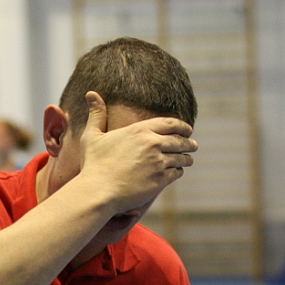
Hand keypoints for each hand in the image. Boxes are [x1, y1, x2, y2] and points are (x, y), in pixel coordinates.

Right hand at [78, 91, 197, 215]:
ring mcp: (158, 162)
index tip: (188, 129)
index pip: (169, 123)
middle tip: (193, 145)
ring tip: (188, 160)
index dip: (182, 126)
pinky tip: (178, 172)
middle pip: (179, 140)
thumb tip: (91, 93)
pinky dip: (178, 171)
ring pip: (180, 157)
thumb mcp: (92, 136)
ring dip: (186, 158)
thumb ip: (96, 114)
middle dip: (189, 143)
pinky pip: (176, 173)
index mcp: (140, 130)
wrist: (99, 191)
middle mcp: (152, 143)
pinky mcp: (160, 179)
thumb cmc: (94, 164)